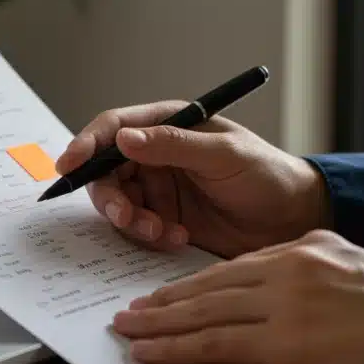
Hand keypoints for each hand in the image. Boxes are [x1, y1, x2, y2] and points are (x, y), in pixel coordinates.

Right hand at [56, 101, 328, 258]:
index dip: (86, 144)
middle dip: (110, 197)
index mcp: (168, 125)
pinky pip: (137, 230)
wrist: (295, 220)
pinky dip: (149, 237)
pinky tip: (177, 238)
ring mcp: (159, 190)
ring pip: (118, 204)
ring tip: (162, 232)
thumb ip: (174, 145)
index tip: (69, 165)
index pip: (114, 128)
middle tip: (127, 217)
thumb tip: (125, 138)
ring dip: (131, 221)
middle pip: (106, 171)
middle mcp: (156, 155)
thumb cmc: (269, 175)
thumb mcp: (224, 155)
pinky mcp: (164, 221)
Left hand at [111, 230, 363, 363]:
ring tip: (128, 331)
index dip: (197, 284)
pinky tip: (149, 354)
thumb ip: (318, 277)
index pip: (237, 267)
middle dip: (167, 300)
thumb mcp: (357, 274)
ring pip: (203, 312)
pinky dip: (176, 350)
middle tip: (132, 310)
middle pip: (211, 284)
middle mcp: (288, 266)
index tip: (169, 294)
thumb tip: (288, 298)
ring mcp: (282, 302)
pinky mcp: (282, 340)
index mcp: (307, 248)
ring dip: (159, 324)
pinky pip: (214, 345)